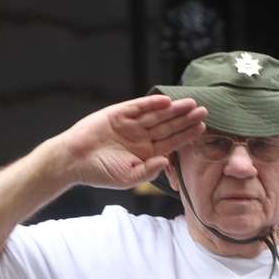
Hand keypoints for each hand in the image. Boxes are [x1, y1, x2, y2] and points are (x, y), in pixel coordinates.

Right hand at [56, 95, 207, 188]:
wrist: (73, 161)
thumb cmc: (100, 172)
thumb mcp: (128, 177)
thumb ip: (149, 170)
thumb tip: (167, 160)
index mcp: (147, 152)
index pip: (172, 142)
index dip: (186, 135)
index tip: (202, 128)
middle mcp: (142, 137)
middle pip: (168, 126)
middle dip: (186, 119)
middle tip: (205, 110)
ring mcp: (131, 124)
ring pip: (157, 115)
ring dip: (173, 109)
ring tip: (191, 103)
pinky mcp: (118, 114)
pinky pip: (138, 107)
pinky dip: (151, 103)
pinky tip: (166, 101)